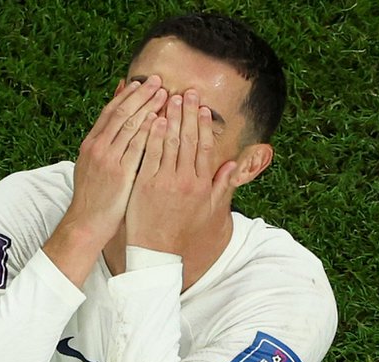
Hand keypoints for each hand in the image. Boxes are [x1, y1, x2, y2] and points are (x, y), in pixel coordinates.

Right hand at [60, 75, 166, 243]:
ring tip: (165, 94)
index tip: (142, 83)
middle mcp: (98, 147)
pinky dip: (149, 131)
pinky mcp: (120, 172)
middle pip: (122, 113)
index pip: (110, 111)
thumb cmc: (93, 196)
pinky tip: (161, 120)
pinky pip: (137, 146)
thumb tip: (113, 124)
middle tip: (158, 81)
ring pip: (130, 125)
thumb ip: (102, 144)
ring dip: (148, 107)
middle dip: (141, 95)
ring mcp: (108, 159)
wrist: (86, 222)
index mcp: (90, 144)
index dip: (127, 95)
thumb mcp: (91, 165)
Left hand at [123, 88, 238, 254]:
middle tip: (187, 92)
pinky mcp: (145, 184)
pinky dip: (152, 135)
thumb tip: (233, 165)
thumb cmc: (181, 230)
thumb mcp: (207, 211)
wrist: (157, 251)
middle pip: (188, 139)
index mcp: (200, 184)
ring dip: (171, 117)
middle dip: (188, 113)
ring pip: (169, 142)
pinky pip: (150, 153)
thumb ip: (221, 186)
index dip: (203, 125)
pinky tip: (153, 119)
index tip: (203, 107)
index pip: (204, 147)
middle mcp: (185, 180)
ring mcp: (164, 180)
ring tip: (170, 98)